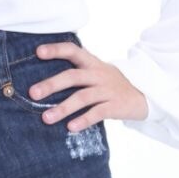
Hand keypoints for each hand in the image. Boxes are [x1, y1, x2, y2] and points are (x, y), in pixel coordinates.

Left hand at [30, 40, 148, 130]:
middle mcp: (99, 74)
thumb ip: (76, 72)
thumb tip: (42, 80)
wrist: (145, 95)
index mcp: (92, 63)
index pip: (73, 51)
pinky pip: (98, 113)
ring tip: (46, 118)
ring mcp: (108, 90)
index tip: (38, 52)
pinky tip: (71, 127)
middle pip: (73, 76)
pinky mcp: (116, 106)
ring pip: (82, 97)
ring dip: (63, 108)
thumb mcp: (97, 72)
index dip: (56, 50)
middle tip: (33, 93)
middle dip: (51, 84)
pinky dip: (83, 120)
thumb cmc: (111, 84)